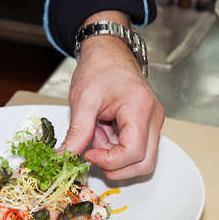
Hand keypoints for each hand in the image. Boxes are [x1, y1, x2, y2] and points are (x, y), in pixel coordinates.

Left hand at [61, 15, 163, 179]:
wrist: (108, 52)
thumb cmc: (99, 68)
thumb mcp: (82, 100)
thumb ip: (77, 132)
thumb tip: (65, 156)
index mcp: (140, 108)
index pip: (133, 152)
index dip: (109, 161)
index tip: (87, 155)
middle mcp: (153, 118)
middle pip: (144, 163)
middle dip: (115, 166)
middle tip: (92, 153)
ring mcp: (152, 123)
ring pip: (141, 160)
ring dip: (115, 158)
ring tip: (97, 136)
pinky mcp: (146, 126)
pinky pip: (136, 150)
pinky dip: (116, 150)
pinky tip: (102, 133)